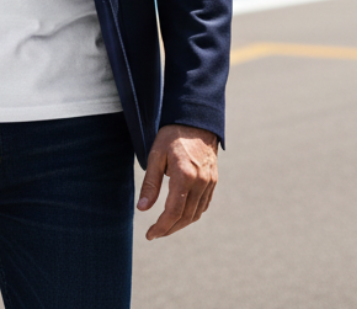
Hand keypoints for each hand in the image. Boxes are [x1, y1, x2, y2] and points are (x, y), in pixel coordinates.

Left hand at [137, 124, 217, 239]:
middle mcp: (200, 182)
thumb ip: (150, 183)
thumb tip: (142, 209)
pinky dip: (192, 214)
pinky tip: (180, 214)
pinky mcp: (213, 181)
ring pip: (196, 214)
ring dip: (180, 224)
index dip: (161, 227)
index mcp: (184, 176)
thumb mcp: (156, 155)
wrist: (196, 121)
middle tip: (155, 233)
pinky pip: (203, 205)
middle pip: (185, 217)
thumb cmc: (172, 135)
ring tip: (165, 226)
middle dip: (169, 229)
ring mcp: (209, 183)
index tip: (150, 235)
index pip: (173, 212)